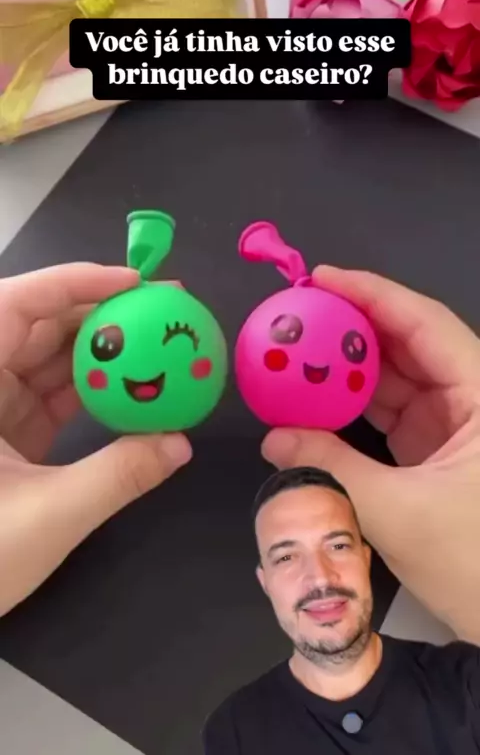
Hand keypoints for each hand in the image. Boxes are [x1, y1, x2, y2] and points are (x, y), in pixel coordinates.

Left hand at [0, 263, 191, 616]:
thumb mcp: (49, 515)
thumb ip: (119, 475)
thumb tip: (180, 444)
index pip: (16, 307)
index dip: (74, 283)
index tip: (135, 282)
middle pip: (39, 326)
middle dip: (100, 313)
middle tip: (162, 309)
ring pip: (48, 358)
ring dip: (103, 352)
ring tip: (159, 344)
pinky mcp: (6, 431)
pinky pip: (52, 394)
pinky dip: (93, 389)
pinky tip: (135, 388)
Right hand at [262, 266, 479, 642]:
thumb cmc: (476, 564)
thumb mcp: (401, 515)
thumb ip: (332, 470)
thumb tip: (272, 439)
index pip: (425, 325)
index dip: (372, 294)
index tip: (319, 279)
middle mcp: (473, 398)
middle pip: (408, 344)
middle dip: (351, 327)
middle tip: (295, 315)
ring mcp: (455, 424)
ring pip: (397, 378)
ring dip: (347, 368)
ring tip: (295, 352)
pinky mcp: (438, 449)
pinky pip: (391, 411)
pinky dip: (352, 405)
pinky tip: (314, 399)